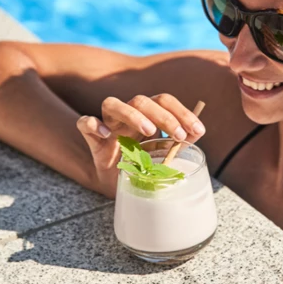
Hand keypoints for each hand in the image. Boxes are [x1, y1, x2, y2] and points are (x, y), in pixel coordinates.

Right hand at [75, 94, 206, 194]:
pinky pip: (85, 123)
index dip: (181, 111)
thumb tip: (197, 132)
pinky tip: (107, 135)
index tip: (197, 130)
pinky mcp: (93, 139)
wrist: (119, 183)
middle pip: (141, 100)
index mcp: (147, 114)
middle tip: (178, 135)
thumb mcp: (163, 153)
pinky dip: (93, 124)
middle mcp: (127, 114)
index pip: (163, 100)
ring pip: (112, 103)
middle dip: (163, 115)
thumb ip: (179, 141)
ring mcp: (108, 124)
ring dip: (133, 114)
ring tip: (150, 131)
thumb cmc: (142, 163)